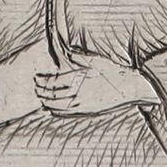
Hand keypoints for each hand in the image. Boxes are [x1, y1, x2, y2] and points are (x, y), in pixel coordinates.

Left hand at [36, 55, 154, 116]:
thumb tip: (66, 52)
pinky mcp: (88, 111)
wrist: (131, 87)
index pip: (54, 80)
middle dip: (41, 90)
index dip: (43, 79)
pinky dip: (56, 111)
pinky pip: (67, 113)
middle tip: (35, 86)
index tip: (37, 77)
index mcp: (79, 78)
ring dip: (46, 102)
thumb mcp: (97, 60)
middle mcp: (79, 92)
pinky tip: (51, 109)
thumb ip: (79, 57)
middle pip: (53, 94)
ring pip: (58, 106)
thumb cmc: (115, 71)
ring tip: (40, 98)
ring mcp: (83, 104)